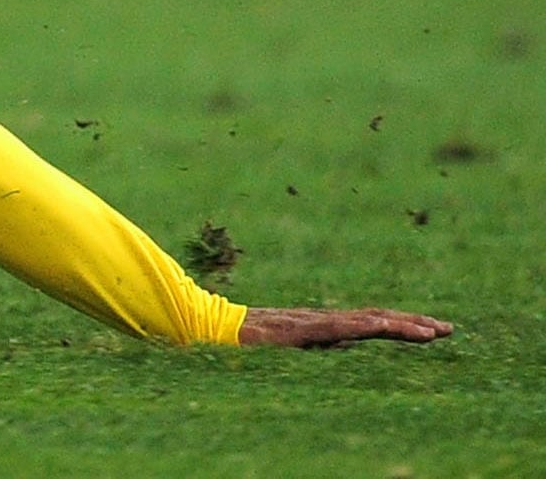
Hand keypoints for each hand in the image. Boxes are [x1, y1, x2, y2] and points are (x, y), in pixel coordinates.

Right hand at [237, 306, 451, 347]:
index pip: (372, 323)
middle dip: (414, 323)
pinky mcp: (304, 329)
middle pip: (378, 318)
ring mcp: (316, 323)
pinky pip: (339, 327)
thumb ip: (318, 342)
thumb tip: (342, 346)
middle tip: (449, 329)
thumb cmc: (250, 341)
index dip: (403, 324)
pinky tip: (383, 328)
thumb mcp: (293, 347)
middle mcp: (326, 320)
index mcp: (326, 325)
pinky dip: (364, 326)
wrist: (216, 328)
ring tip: (432, 332)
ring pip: (366, 321)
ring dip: (400, 325)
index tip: (433, 330)